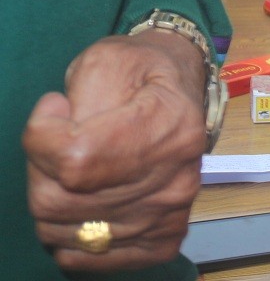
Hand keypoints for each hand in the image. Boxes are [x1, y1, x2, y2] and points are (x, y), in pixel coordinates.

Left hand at [24, 31, 207, 272]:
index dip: (43, 137)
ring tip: (71, 166)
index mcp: (170, 126)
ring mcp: (168, 215)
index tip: (55, 108)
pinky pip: (86, 257)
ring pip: (63, 231)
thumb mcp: (108, 60)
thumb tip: (60, 137)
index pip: (74, 160)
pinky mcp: (161, 239)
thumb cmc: (142, 70)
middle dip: (39, 168)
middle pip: (59, 200)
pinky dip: (68, 234)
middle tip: (58, 139)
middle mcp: (175, 180)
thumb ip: (80, 95)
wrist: (182, 89)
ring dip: (50, 198)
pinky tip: (81, 201)